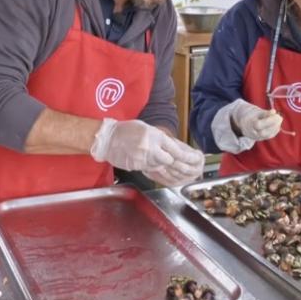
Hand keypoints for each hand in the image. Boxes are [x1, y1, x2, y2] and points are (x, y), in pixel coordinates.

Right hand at [90, 119, 204, 181]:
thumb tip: (173, 148)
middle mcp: (150, 147)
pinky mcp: (137, 166)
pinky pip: (151, 170)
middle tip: (186, 168)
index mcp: (154, 136)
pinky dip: (155, 169)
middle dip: (177, 165)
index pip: (174, 149)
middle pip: (170, 161)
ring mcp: (143, 158)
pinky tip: (154, 166)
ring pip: (160, 166)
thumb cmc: (126, 131)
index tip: (193, 159)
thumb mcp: (146, 129)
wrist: (107, 139)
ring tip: (167, 165)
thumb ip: (159, 139)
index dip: (185, 156)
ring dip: (165, 167)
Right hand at [230, 99, 282, 140]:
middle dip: (273, 125)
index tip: (275, 112)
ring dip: (276, 127)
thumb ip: (265, 113)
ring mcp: (257, 137)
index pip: (258, 125)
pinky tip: (278, 124)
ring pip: (268, 135)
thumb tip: (274, 112)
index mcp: (249, 124)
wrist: (246, 123)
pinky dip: (276, 129)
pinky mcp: (262, 138)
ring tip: (279, 119)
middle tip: (280, 117)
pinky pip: (270, 136)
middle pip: (263, 133)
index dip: (268, 120)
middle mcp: (252, 133)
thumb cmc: (253, 115)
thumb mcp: (257, 112)